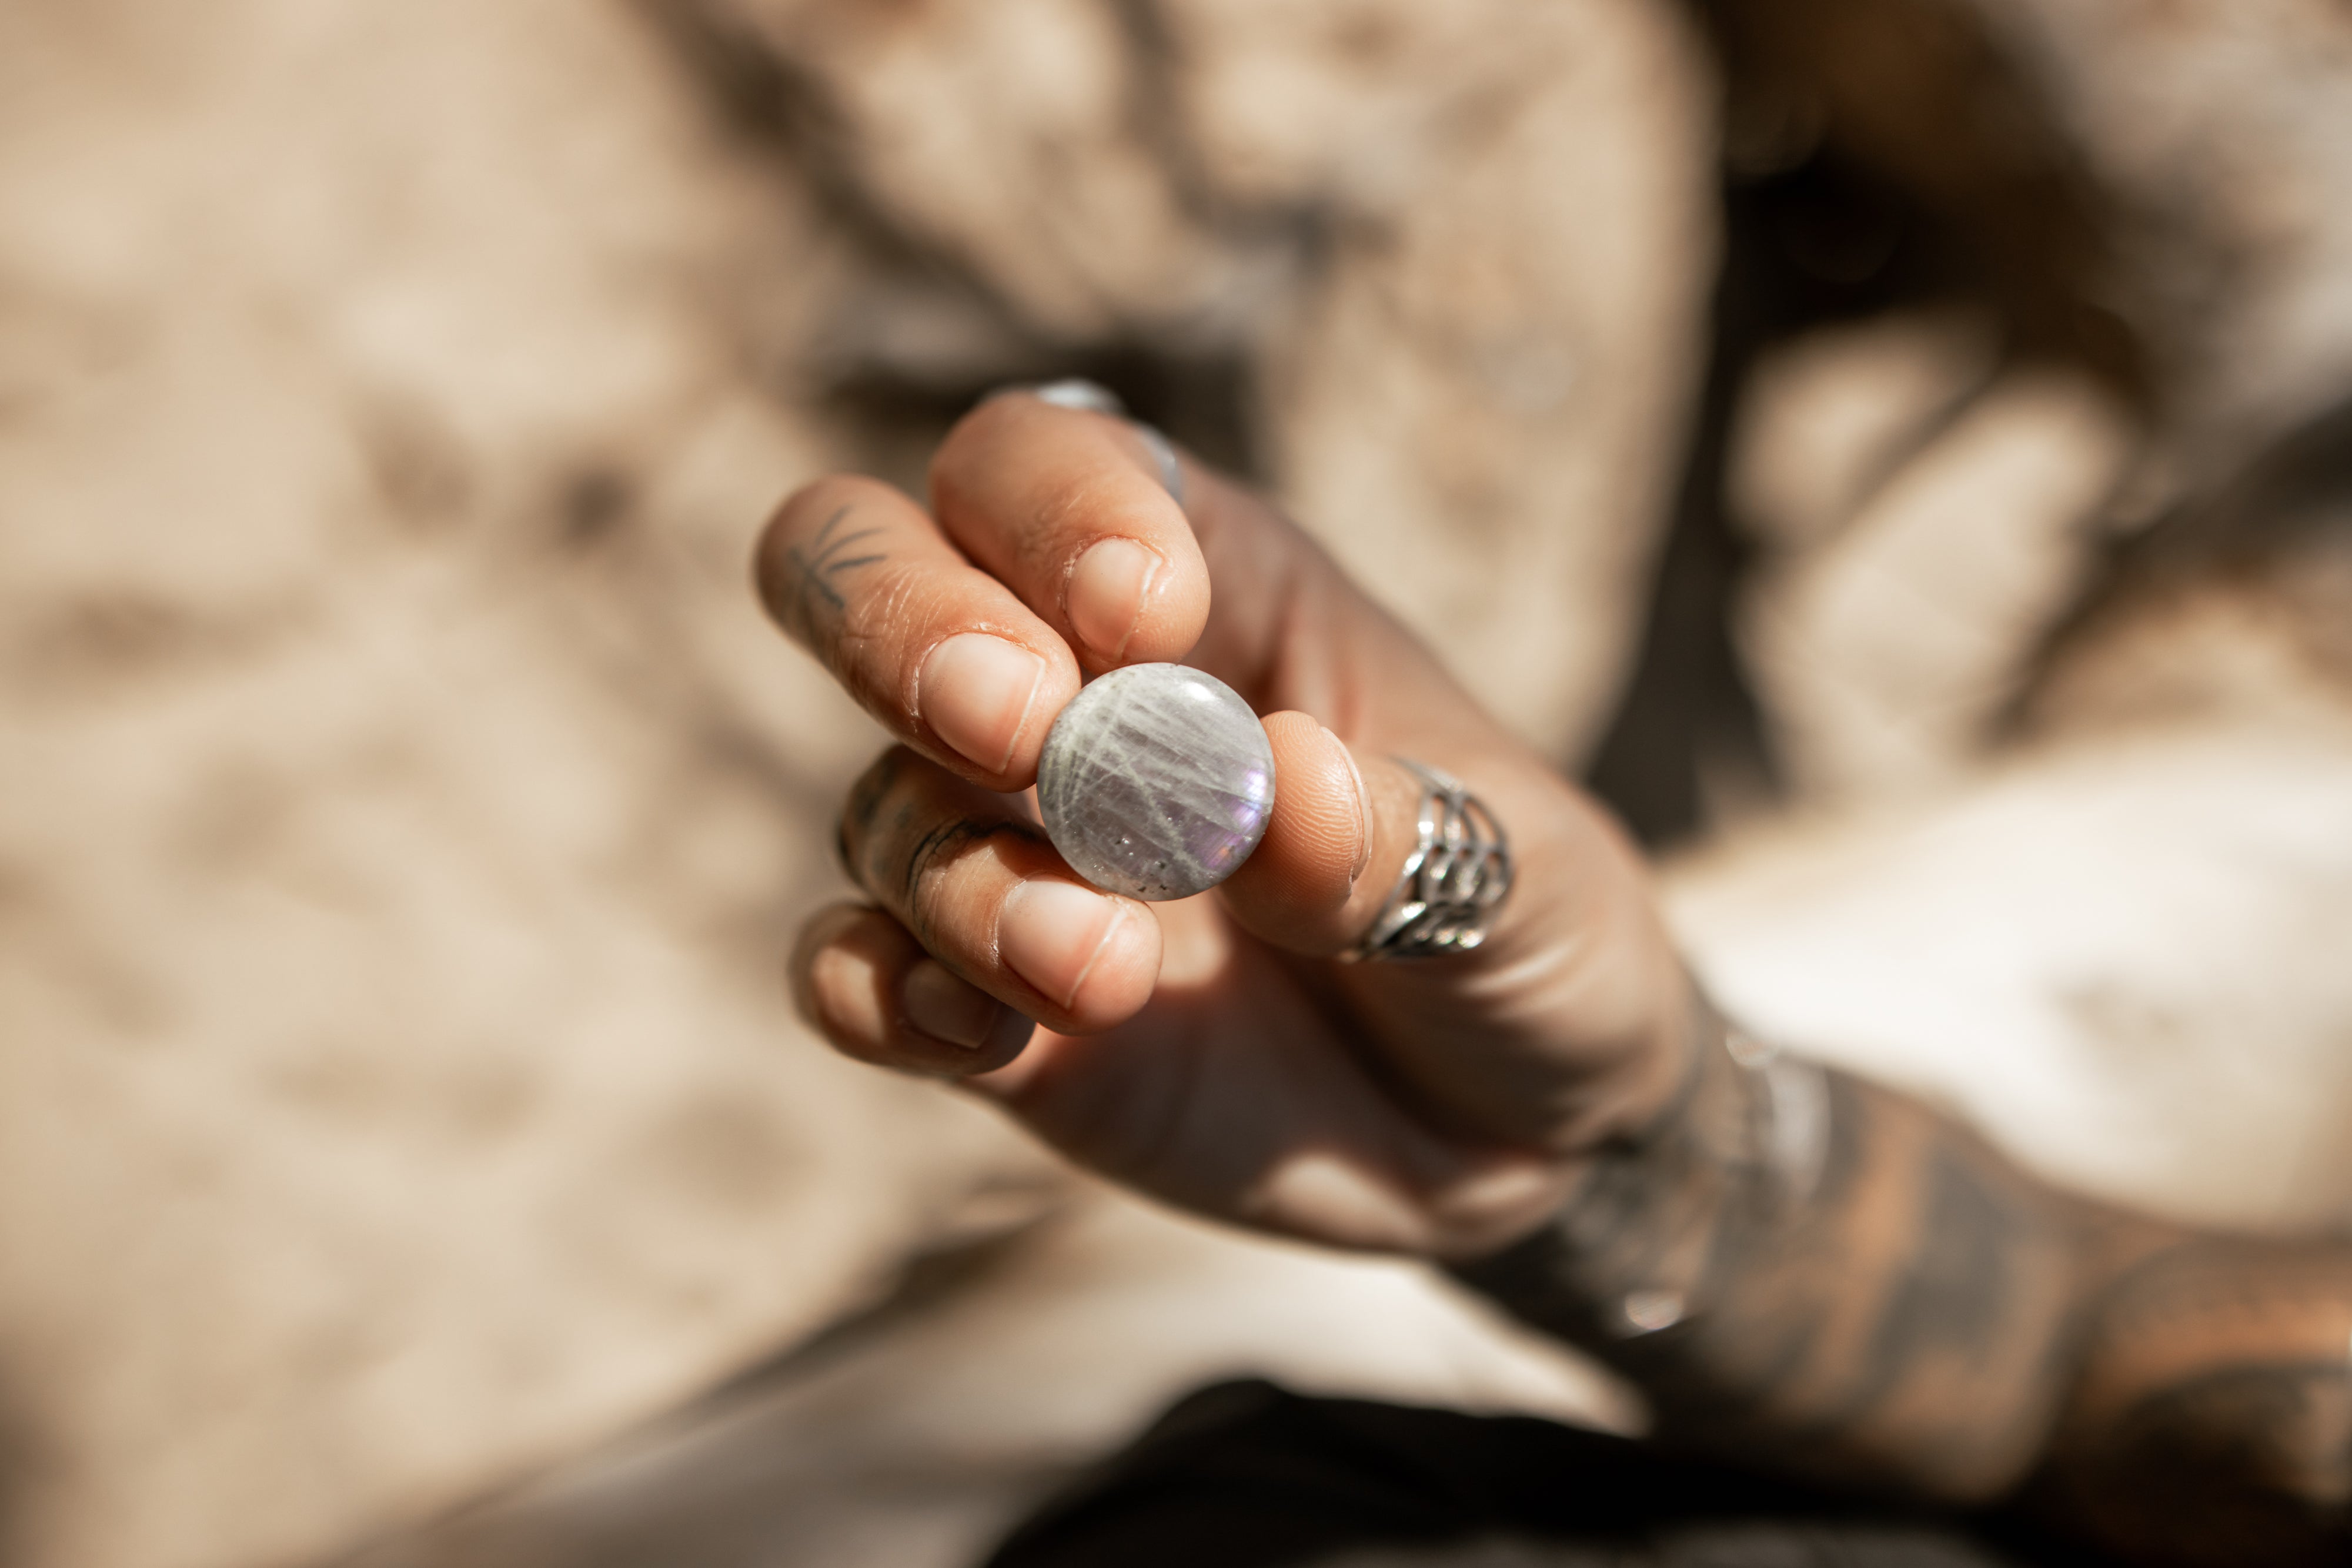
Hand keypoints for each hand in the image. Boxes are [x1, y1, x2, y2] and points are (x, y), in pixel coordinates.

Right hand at [757, 393, 1693, 1259]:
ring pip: (878, 800)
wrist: (1525, 1137)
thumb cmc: (1534, 938)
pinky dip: (875, 992)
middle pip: (868, 568)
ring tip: (1101, 967)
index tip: (1143, 613)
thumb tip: (1274, 796)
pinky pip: (854, 975)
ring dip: (962, 875)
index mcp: (1215, 593)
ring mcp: (1016, 856)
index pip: (1046, 463)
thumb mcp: (1529, 877)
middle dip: (898, 620)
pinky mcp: (989, 1010)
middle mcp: (1077, 702)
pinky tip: (974, 1035)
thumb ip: (1407, 838)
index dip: (1059, 506)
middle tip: (1018, 721)